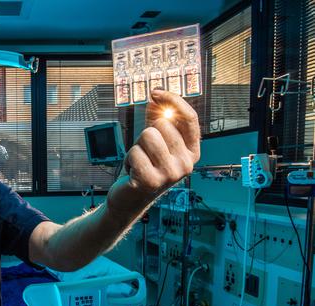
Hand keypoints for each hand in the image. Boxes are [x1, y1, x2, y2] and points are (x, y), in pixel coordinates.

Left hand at [107, 90, 200, 213]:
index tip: (155, 92)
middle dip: (145, 135)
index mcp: (192, 152)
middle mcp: (186, 164)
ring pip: (147, 136)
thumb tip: (155, 96)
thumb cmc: (143, 167)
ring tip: (139, 162)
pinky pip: (134, 152)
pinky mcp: (151, 182)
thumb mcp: (153, 141)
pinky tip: (133, 172)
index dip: (173, 100)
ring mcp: (170, 174)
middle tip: (144, 153)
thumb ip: (156, 119)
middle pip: (162, 125)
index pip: (189, 118)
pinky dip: (128, 159)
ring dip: (136, 147)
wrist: (130, 198)